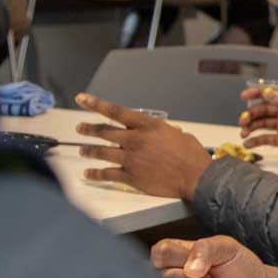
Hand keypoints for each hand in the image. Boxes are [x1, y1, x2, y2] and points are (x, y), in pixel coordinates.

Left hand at [74, 93, 211, 200]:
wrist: (196, 178)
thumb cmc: (192, 157)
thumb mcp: (179, 134)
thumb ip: (163, 132)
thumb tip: (161, 133)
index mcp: (148, 126)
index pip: (115, 111)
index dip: (95, 103)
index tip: (83, 99)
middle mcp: (135, 140)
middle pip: (104, 132)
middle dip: (88, 129)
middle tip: (81, 128)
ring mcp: (131, 159)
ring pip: (101, 152)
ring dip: (89, 150)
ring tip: (82, 150)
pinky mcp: (130, 177)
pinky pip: (107, 174)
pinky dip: (95, 174)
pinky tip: (89, 173)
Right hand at [241, 85, 277, 171]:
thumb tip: (269, 92)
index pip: (272, 94)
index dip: (257, 93)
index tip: (244, 95)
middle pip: (264, 110)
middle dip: (251, 114)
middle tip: (243, 120)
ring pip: (262, 123)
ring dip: (251, 127)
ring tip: (244, 132)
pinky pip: (265, 138)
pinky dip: (256, 140)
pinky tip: (248, 143)